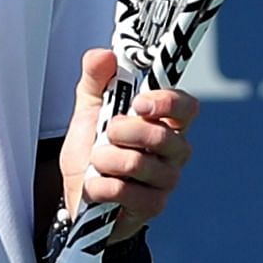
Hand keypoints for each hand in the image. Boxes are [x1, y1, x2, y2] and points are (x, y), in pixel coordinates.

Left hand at [59, 49, 197, 242]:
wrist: (76, 195)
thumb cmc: (91, 153)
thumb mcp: (87, 110)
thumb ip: (95, 79)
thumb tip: (103, 55)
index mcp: (163, 122)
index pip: (186, 107)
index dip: (167, 102)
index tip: (139, 103)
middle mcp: (173, 151)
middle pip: (163, 136)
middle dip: (124, 132)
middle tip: (107, 134)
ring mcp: (165, 181)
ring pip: (139, 163)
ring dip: (105, 160)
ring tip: (97, 161)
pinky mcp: (152, 207)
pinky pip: (125, 191)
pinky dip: (100, 186)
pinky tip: (96, 186)